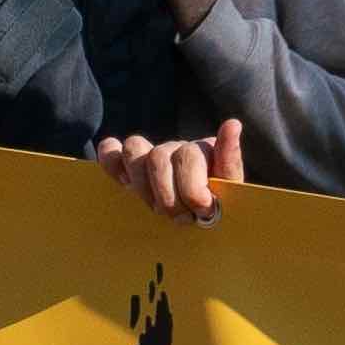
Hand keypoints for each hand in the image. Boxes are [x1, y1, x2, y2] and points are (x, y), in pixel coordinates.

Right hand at [101, 123, 244, 223]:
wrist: (205, 221)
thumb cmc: (220, 204)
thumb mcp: (232, 188)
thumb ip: (230, 162)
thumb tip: (232, 123)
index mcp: (203, 150)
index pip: (188, 155)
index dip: (193, 188)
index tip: (203, 209)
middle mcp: (176, 148)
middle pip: (159, 157)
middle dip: (169, 197)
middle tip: (183, 219)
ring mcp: (151, 157)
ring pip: (134, 149)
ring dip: (143, 185)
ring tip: (157, 209)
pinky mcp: (129, 169)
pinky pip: (111, 152)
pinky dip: (111, 162)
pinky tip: (123, 182)